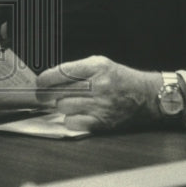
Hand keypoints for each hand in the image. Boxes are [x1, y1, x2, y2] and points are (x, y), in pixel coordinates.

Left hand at [36, 56, 161, 132]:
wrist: (146, 96)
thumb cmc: (120, 79)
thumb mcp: (100, 63)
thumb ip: (77, 69)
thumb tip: (50, 79)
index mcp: (97, 67)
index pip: (62, 72)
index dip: (45, 79)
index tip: (39, 82)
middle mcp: (99, 85)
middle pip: (60, 91)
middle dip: (48, 94)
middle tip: (45, 95)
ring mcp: (100, 105)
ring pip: (64, 107)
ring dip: (61, 106)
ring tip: (69, 102)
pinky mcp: (102, 122)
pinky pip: (73, 123)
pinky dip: (70, 119)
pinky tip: (76, 114)